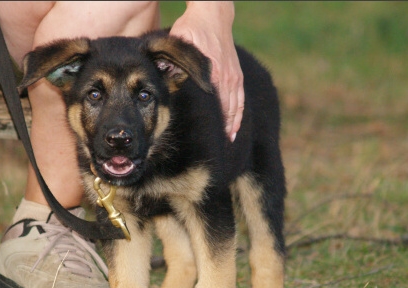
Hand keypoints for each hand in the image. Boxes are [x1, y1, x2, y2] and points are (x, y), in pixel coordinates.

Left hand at [170, 2, 243, 141]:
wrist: (214, 14)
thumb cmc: (193, 28)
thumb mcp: (181, 42)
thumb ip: (175, 60)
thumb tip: (166, 77)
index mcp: (213, 75)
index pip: (213, 107)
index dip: (211, 125)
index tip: (206, 142)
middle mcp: (226, 78)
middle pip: (225, 112)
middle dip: (221, 132)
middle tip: (217, 151)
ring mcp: (234, 77)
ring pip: (235, 109)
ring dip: (231, 127)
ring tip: (227, 144)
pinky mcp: (237, 75)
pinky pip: (241, 100)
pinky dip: (238, 116)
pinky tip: (234, 129)